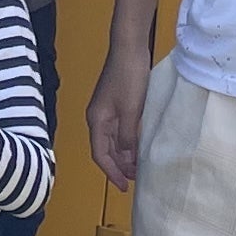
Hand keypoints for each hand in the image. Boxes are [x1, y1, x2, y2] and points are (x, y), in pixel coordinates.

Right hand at [87, 48, 149, 192]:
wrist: (129, 48)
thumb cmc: (128, 77)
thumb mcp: (130, 110)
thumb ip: (128, 136)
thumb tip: (127, 158)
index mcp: (97, 120)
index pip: (100, 154)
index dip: (112, 172)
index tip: (125, 187)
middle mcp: (98, 118)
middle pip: (105, 149)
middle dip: (118, 167)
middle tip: (135, 181)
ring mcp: (107, 110)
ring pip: (113, 141)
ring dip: (124, 156)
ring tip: (138, 169)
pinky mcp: (117, 103)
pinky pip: (120, 130)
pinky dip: (128, 142)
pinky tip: (139, 147)